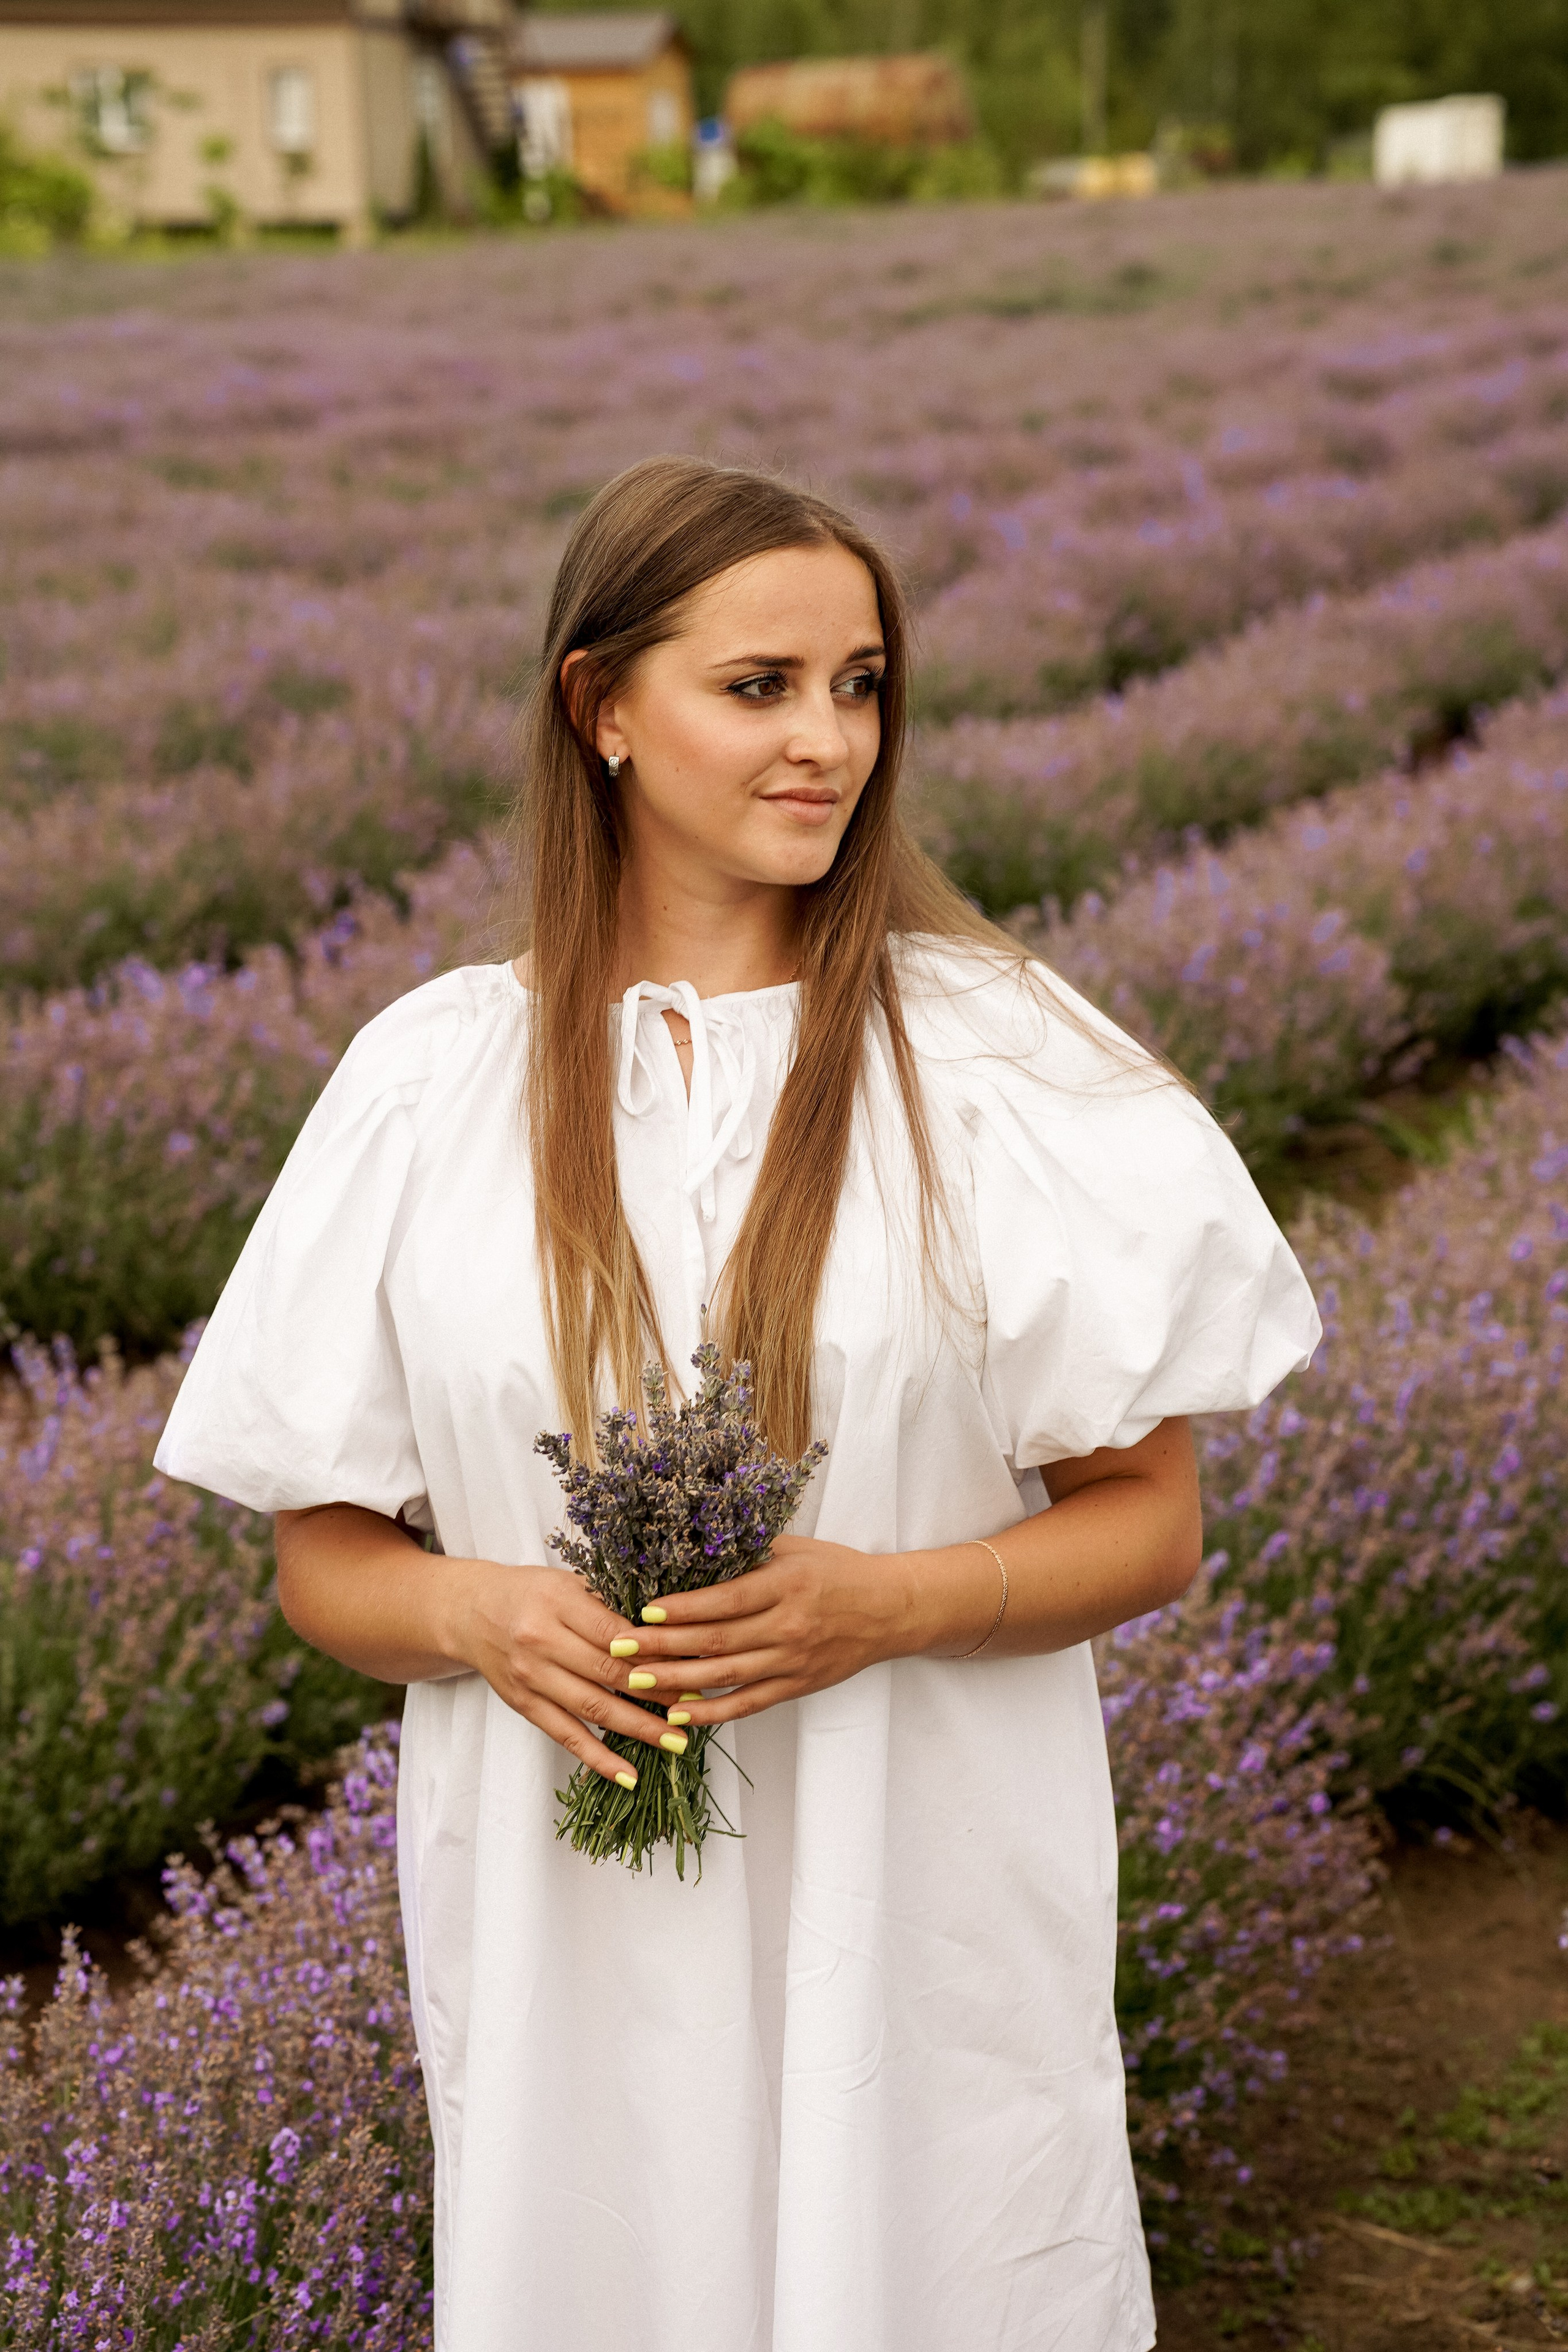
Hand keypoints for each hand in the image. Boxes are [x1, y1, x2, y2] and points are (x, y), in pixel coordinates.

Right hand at [449, 1557, 688, 1787]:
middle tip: (695, 1707)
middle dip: (657, 1693)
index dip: (655, 1653)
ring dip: (638, 1729)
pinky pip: (565, 1736)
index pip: (615, 1633)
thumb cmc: (530, 1593)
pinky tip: (629, 1776)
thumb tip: (669, 1634)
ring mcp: (530, 1677)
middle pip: (608, 1673)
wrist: (471, 1612)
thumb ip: (610, 1605)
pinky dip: (598, 1759)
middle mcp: (540, 1640)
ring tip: (676, 1743)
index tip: (692, 1666)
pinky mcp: (524, 1705)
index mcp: (557, 1601)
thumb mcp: (568, 1582)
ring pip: (592, 1709)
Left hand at [599, 1533, 911, 1727]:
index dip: (682, 1608)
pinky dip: (713, 1711)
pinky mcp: (797, 1686)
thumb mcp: (795, 1550)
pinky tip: (680, 1713)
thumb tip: (691, 1551)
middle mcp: (788, 1625)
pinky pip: (748, 1703)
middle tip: (619, 1648)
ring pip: (725, 1675)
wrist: (890, 1609)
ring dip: (676, 1680)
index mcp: (785, 1584)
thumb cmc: (838, 1571)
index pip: (725, 1600)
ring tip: (635, 1680)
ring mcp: (792, 1660)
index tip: (644, 1610)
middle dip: (662, 1646)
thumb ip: (749, 1554)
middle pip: (716, 1640)